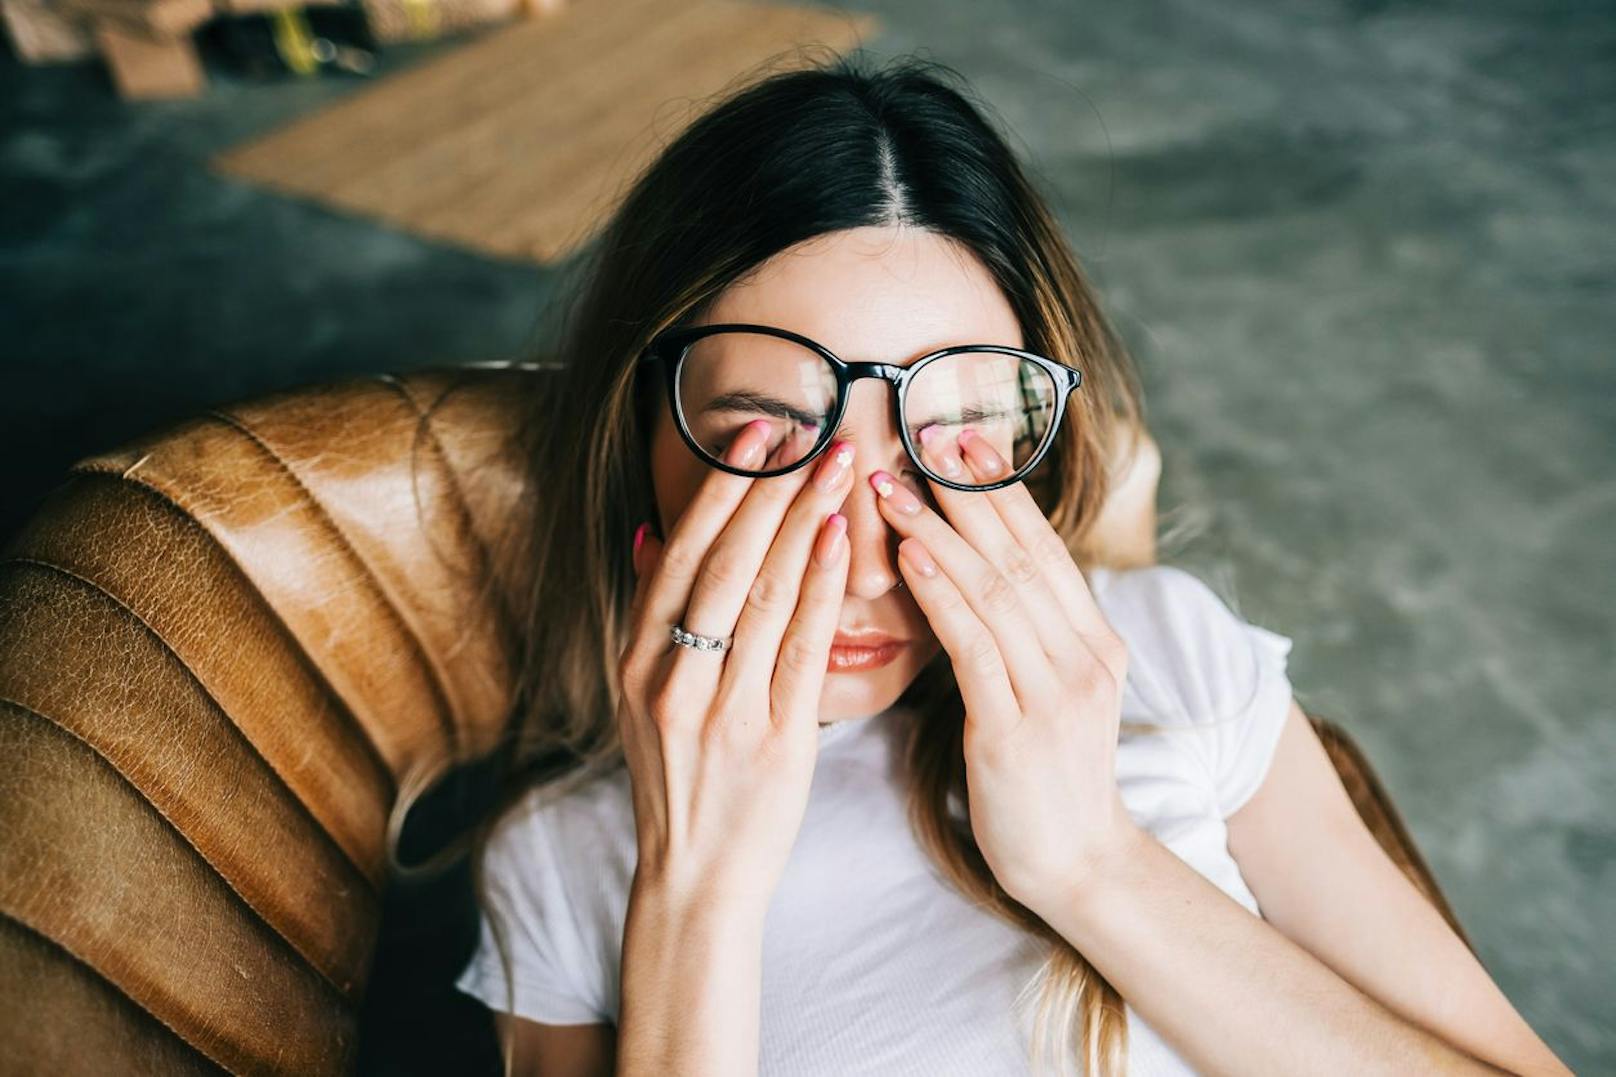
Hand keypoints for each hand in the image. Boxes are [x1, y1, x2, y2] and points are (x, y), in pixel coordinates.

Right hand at [619, 419, 854, 912]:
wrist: (696, 876)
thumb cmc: (680, 778)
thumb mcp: (642, 696)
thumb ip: (647, 615)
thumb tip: (648, 533)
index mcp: (637, 661)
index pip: (679, 554)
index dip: (719, 488)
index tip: (756, 432)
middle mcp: (670, 678)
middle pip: (722, 562)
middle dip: (768, 488)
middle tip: (811, 429)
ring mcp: (720, 709)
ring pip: (761, 595)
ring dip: (802, 520)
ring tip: (838, 465)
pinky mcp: (772, 739)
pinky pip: (799, 648)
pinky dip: (818, 588)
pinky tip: (840, 540)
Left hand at [869, 424, 1144, 910]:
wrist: (1075, 864)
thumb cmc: (1045, 776)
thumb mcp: (1049, 692)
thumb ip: (1027, 633)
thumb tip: (978, 570)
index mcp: (1095, 641)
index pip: (1043, 547)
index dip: (1002, 490)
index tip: (961, 438)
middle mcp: (1085, 655)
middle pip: (1020, 553)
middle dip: (968, 490)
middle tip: (922, 435)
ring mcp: (1056, 691)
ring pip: (995, 589)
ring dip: (939, 530)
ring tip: (891, 486)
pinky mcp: (1016, 729)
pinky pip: (974, 644)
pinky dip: (940, 593)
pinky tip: (907, 556)